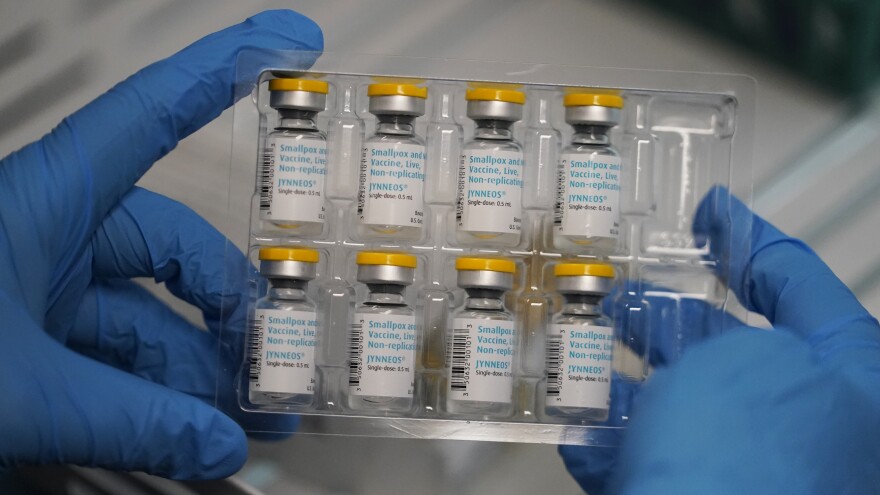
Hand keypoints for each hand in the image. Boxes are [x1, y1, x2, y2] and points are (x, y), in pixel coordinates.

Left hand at [0, 10, 321, 478]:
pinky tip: (192, 431)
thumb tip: (213, 444)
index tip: (289, 43)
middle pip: (173, 244)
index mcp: (44, 201)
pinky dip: (158, 395)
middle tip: (277, 347)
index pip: (155, 114)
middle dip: (232, 303)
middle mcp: (49, 233)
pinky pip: (116, 358)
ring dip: (200, 367)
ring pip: (148, 314)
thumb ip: (130, 420)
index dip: (226, 68)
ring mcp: (41, 291)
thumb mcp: (17, 390)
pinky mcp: (31, 343)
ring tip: (249, 413)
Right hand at [561, 186, 879, 493]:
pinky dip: (610, 445)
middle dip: (667, 313)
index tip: (712, 210)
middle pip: (730, 348)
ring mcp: (752, 473)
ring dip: (625, 378)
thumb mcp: (747, 362)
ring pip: (678, 410)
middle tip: (622, 287)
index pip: (800, 283)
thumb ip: (727, 336)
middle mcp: (808, 427)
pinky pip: (648, 464)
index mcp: (850, 380)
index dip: (749, 238)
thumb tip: (698, 363)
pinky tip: (576, 429)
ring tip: (579, 350)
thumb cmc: (749, 465)